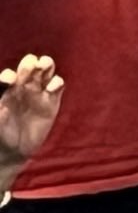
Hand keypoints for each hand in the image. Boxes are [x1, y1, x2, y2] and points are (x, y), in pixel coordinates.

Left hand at [0, 54, 62, 168]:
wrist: (13, 149)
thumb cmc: (0, 133)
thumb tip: (3, 100)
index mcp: (6, 88)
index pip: (9, 75)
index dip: (10, 75)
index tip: (10, 79)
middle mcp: (22, 86)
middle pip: (29, 67)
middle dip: (30, 63)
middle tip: (33, 65)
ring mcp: (38, 92)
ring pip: (45, 71)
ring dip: (46, 65)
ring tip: (45, 65)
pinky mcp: (52, 101)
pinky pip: (57, 86)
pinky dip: (57, 82)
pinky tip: (52, 87)